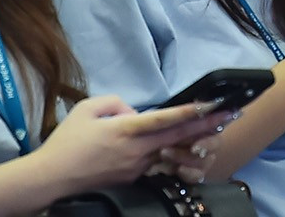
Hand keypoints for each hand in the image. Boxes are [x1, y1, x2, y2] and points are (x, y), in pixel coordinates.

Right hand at [35, 95, 229, 195]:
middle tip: (231, 115)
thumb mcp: (87, 109)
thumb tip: (134, 112)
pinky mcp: (132, 181)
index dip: (190, 112)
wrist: (52, 179)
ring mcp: (136, 169)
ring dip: (195, 144)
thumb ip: (115, 103)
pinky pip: (156, 165)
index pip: (164, 119)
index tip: (211, 104)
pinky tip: (189, 154)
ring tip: (217, 135)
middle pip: (177, 137)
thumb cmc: (67, 142)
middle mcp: (136, 151)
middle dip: (206, 126)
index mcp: (125, 130)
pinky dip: (173, 158)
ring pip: (170, 153)